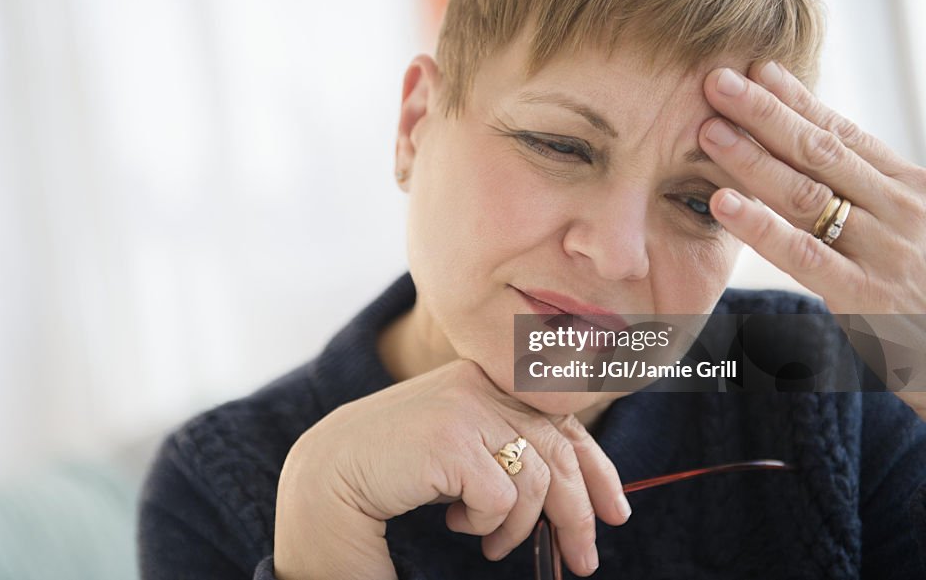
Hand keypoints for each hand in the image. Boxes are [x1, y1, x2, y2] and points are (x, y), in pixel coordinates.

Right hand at [273, 359, 629, 579]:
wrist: (324, 476)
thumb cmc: (392, 468)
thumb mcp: (460, 449)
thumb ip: (504, 446)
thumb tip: (574, 487)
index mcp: (483, 379)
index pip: (560, 418)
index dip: (597, 466)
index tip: (614, 509)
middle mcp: (479, 384)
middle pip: (559, 449)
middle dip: (578, 512)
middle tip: (585, 559)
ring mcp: (464, 407)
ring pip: (536, 478)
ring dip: (520, 527)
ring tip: (491, 545)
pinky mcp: (450, 438)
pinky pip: (501, 497)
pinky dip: (487, 524)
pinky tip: (457, 525)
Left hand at [698, 62, 925, 415]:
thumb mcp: (921, 226)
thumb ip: (882, 194)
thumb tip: (831, 155)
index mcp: (913, 187)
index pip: (845, 134)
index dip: (799, 100)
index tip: (759, 69)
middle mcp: (899, 209)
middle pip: (819, 151)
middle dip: (765, 112)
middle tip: (716, 80)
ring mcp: (883, 250)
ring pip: (806, 194)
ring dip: (752, 158)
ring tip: (707, 129)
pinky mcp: (868, 295)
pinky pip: (804, 255)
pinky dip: (761, 227)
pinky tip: (724, 203)